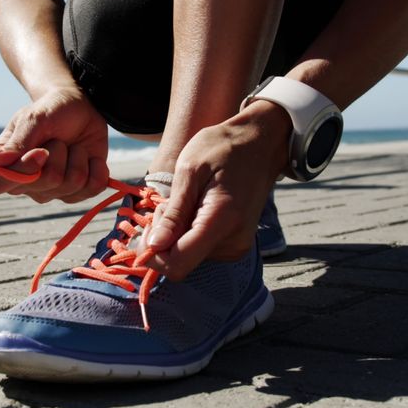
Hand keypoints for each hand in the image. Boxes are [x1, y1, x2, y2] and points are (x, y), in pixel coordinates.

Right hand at [0, 87, 109, 202]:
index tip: (40, 151)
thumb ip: (16, 144)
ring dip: (77, 157)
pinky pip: (92, 189)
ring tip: (71, 145)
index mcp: (4, 165)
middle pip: (44, 184)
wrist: (79, 108)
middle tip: (57, 138)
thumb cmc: (50, 110)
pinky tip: (89, 157)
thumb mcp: (33, 120)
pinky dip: (97, 167)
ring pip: (71, 186)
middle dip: (58, 154)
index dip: (22, 170)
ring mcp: (52, 191)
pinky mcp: (77, 192)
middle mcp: (25, 184)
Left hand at [145, 101, 290, 280]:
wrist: (260, 144)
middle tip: (172, 202)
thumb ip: (174, 213)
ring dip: (178, 232)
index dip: (153, 254)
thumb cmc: (222, 148)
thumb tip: (154, 247)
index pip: (179, 263)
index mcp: (222, 221)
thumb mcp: (189, 171)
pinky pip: (201, 249)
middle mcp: (234, 242)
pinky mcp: (237, 245)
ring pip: (189, 255)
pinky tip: (198, 208)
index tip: (147, 229)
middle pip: (181, 260)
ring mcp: (238, 246)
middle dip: (165, 236)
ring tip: (189, 200)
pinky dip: (190, 232)